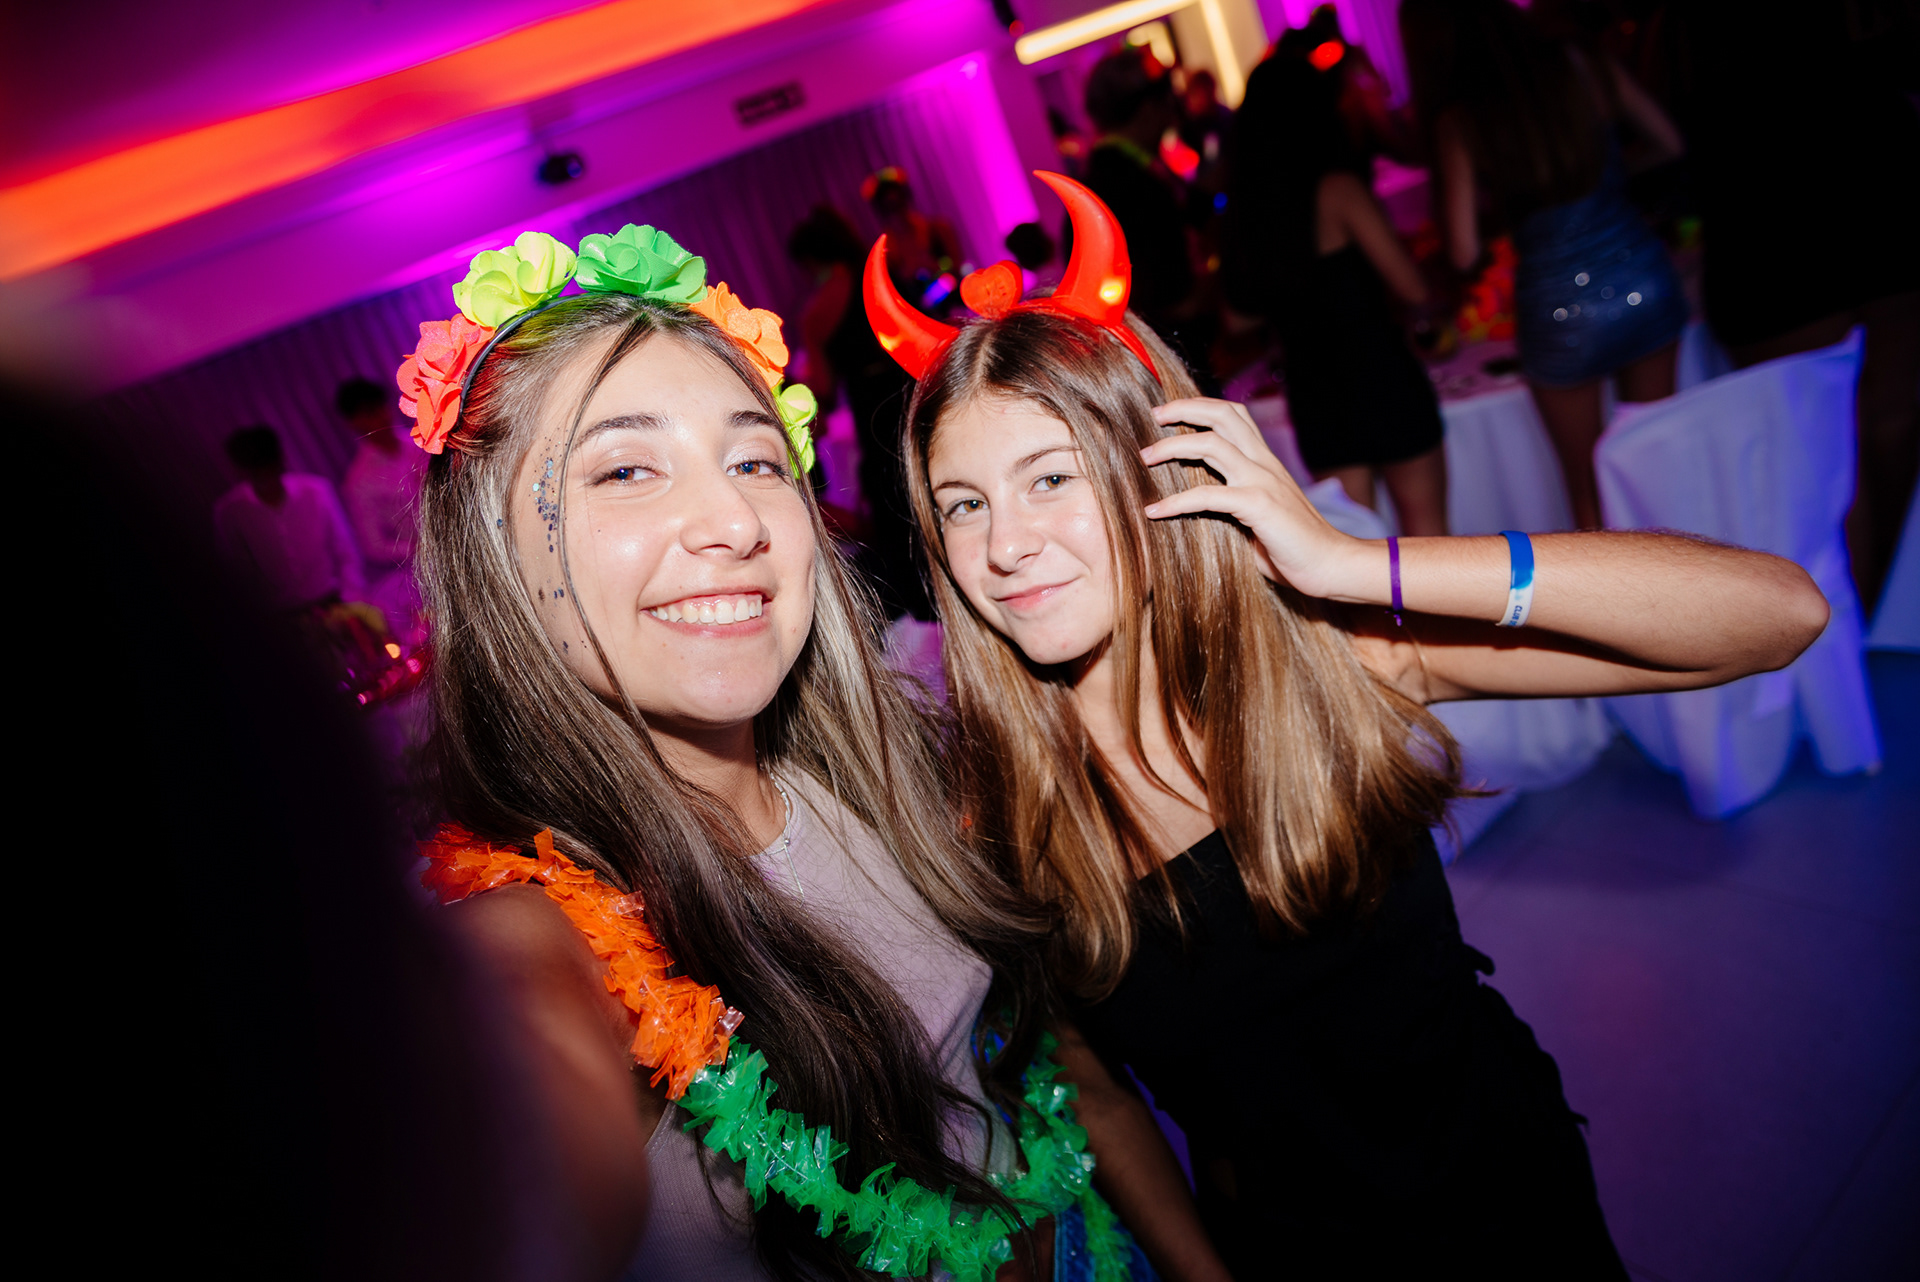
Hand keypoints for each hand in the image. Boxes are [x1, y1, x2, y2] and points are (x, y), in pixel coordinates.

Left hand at [1141, 397, 1371, 600]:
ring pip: (1211, 444)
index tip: (1168, 414)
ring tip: (1144, 458)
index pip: (1234, 415)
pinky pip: (1208, 496)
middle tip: (1152, 416)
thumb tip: (1193, 504)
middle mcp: (1263, 463)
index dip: (1200, 406)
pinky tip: (1154, 512)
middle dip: (1183, 409)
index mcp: (1265, 461)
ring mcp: (1262, 481)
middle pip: (1222, 414)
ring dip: (1171, 447)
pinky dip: (1175, 501)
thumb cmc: (1292, 547)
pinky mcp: (1258, 506)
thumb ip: (1231, 502)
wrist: (1330, 565)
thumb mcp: (1258, 515)